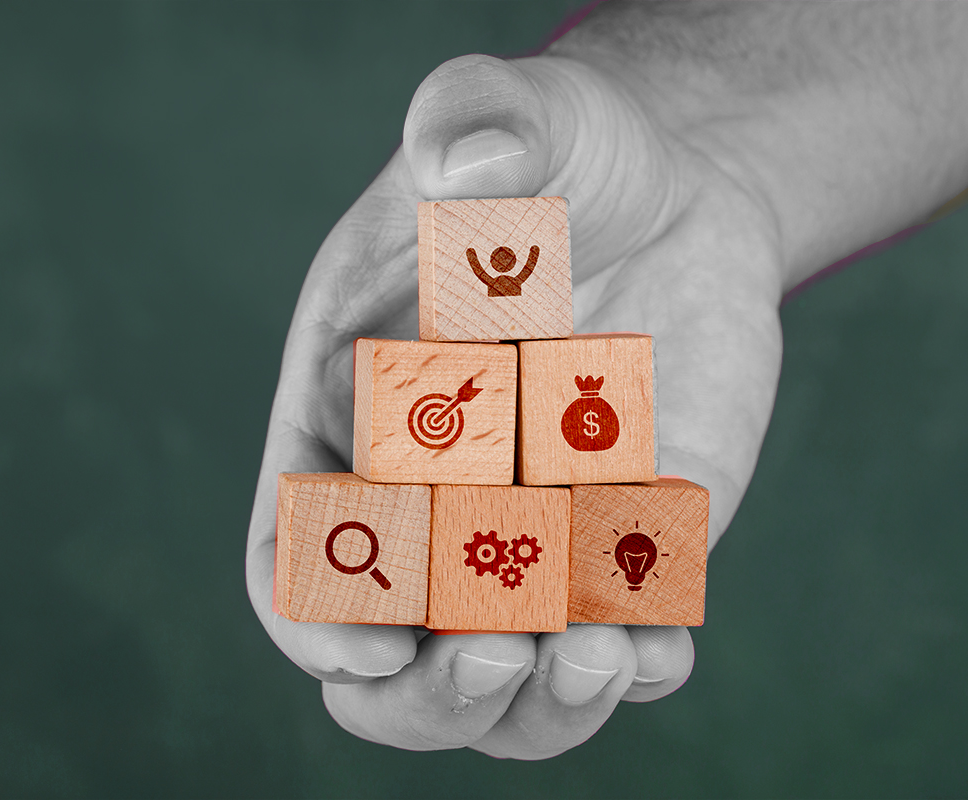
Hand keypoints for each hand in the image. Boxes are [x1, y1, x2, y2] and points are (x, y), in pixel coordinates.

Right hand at [245, 51, 784, 758]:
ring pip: (503, 680)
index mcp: (351, 416)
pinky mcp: (626, 542)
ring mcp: (531, 532)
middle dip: (430, 695)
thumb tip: (466, 167)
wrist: (674, 192)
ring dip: (542, 706)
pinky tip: (664, 647)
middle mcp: (430, 497)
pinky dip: (637, 669)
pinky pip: (617, 643)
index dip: (316, 616)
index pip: (293, 552)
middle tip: (503, 656)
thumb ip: (475, 123)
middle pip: (388, 660)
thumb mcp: (521, 120)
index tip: (378, 643)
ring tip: (605, 656)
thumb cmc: (565, 153)